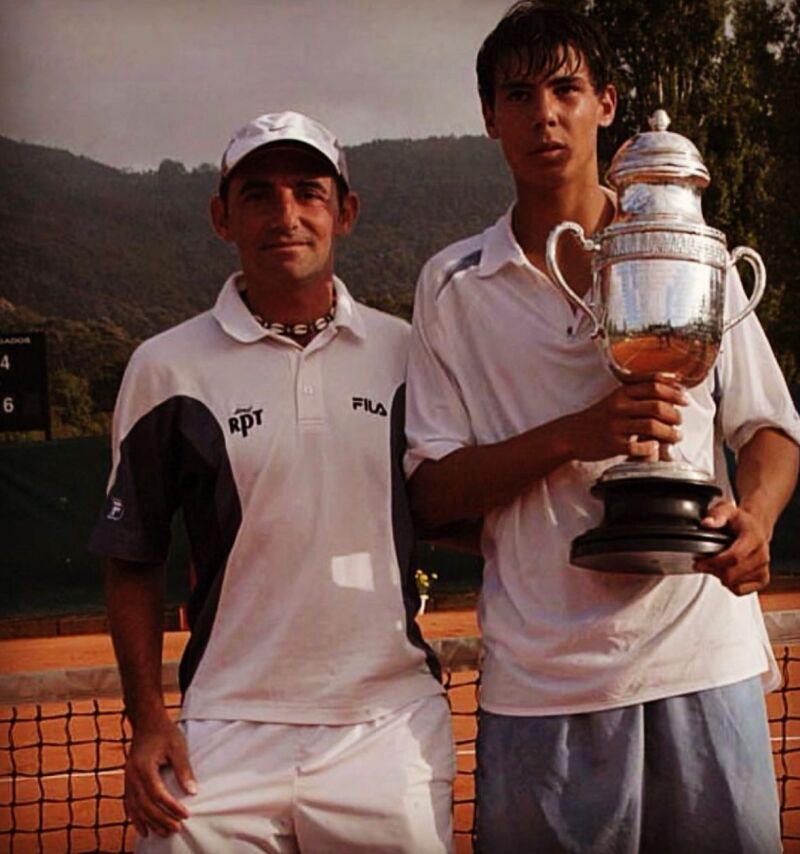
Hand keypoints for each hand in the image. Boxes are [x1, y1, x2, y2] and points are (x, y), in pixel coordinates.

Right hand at [125, 716, 195, 837]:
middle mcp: (132, 776)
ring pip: (137, 808)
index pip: (157, 794)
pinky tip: (144, 830)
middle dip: (161, 820)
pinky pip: (130, 804)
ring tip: (164, 833)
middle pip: (145, 805)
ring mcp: (127, 779)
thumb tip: (192, 791)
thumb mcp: (178, 747)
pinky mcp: (128, 781)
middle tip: (177, 829)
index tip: (185, 815)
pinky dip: (137, 819)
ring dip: (150, 823)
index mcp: (144, 767)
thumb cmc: (165, 733)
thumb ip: (184, 769)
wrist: (147, 722)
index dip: (171, 807)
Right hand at [563, 376, 686, 462]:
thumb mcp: (615, 397)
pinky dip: (652, 448)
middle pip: (657, 406)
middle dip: (675, 415)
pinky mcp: (612, 444)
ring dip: (670, 433)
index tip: (684, 399)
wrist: (571, 434)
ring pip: (652, 427)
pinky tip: (655, 448)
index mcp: (621, 392)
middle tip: (680, 421)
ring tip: (675, 436)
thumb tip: (672, 381)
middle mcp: (619, 407)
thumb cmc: (598, 416)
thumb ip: (639, 389)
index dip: (674, 392)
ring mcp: (616, 426)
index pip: (654, 385)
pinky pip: (639, 447)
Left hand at [694, 500, 770, 594]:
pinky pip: (741, 590)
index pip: (734, 557)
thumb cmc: (741, 522)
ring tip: (715, 565)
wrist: (756, 528)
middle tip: (703, 563)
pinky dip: (730, 585)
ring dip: (720, 577)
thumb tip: (706, 523)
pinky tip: (726, 573)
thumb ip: (716, 515)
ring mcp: (763, 569)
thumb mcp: (727, 511)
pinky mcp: (763, 579)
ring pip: (735, 584)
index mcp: (754, 539)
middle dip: (713, 570)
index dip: (714, 562)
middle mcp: (761, 555)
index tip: (700, 561)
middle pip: (733, 574)